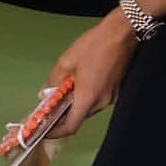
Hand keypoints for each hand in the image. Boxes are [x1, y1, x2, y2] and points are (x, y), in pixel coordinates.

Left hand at [45, 9, 136, 138]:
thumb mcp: (66, 62)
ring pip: (87, 109)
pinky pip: (95, 100)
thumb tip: (46, 94)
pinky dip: (83, 99)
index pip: (71, 127)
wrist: (121, 33)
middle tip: (48, 109)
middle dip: (62, 117)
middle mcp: (102, 102)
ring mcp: (111, 97)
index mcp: (88, 97)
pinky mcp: (115, 90)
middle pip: (79, 118)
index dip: (56, 132)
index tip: (44, 130)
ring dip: (73, 106)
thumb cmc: (94, 45)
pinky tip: (75, 86)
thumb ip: (54, 81)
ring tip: (60, 94)